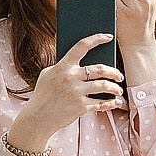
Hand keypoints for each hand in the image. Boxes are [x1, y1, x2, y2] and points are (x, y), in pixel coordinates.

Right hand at [9, 35, 124, 151]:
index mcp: (62, 67)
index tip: (108, 37)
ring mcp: (76, 93)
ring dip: (115, 88)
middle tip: (119, 75)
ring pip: (104, 86)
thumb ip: (61, 67)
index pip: (82, 46)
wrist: (37, 119)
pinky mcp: (81, 107)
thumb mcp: (47, 75)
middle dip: (114, 72)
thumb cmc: (42, 95)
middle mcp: (71, 78)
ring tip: (118, 90)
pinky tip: (115, 102)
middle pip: (100, 69)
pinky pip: (101, 103)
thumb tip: (79, 62)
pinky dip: (110, 103)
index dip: (97, 39)